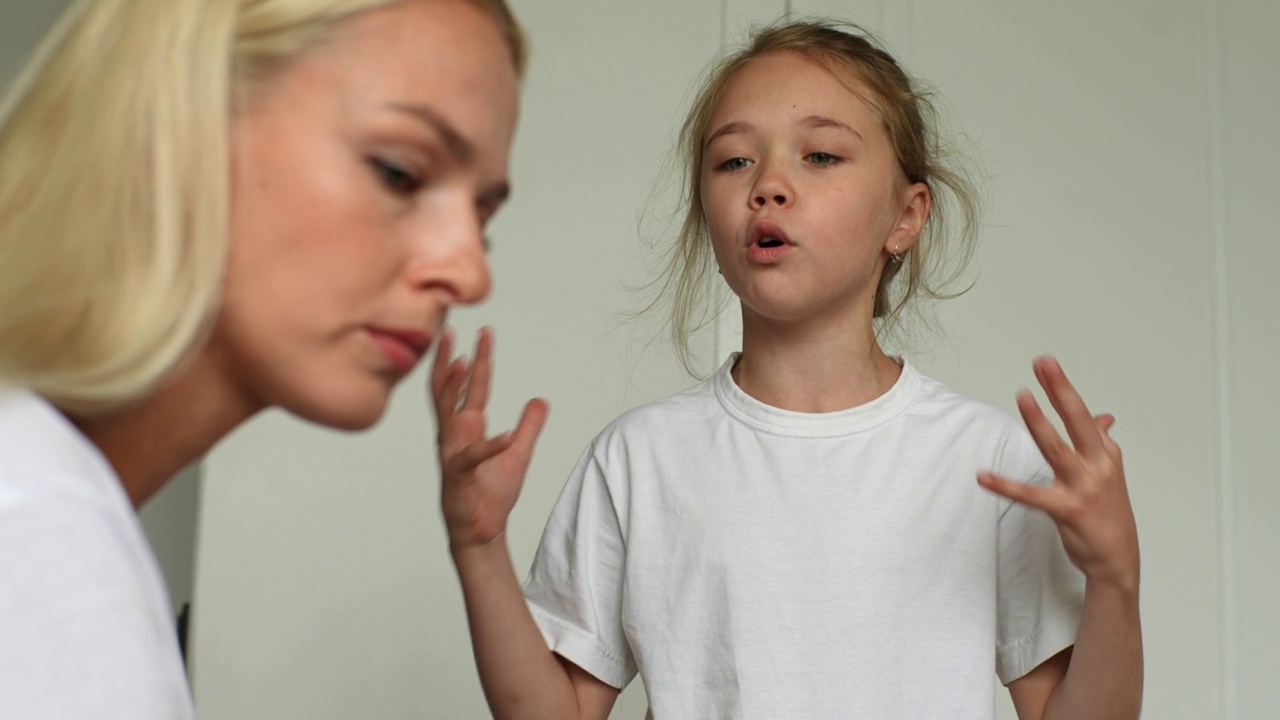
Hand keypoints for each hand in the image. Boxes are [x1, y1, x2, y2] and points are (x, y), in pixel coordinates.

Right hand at [431, 327, 547, 551]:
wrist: (481, 531)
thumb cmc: (492, 494)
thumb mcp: (519, 453)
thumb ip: (529, 427)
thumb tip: (541, 400)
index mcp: (468, 428)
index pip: (472, 387)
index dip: (479, 360)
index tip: (484, 333)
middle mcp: (454, 435)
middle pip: (450, 390)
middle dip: (452, 359)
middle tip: (454, 330)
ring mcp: (452, 453)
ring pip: (448, 413)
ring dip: (454, 387)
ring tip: (463, 361)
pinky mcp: (458, 475)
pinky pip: (472, 456)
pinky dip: (489, 445)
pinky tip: (503, 435)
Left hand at [977, 356, 1139, 592]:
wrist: (1117, 560)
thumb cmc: (1108, 514)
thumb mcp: (1108, 474)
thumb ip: (1101, 443)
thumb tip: (1104, 417)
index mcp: (1106, 455)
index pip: (1082, 416)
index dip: (1062, 388)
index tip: (1046, 364)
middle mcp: (1099, 466)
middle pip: (1077, 421)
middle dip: (1060, 390)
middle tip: (1043, 364)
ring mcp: (1084, 487)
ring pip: (1057, 448)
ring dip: (1039, 421)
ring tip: (1022, 396)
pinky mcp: (1066, 510)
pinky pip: (1030, 495)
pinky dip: (1004, 486)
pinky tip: (983, 476)